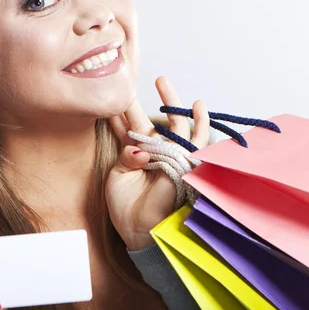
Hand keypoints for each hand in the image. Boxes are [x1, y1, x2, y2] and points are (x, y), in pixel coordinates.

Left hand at [106, 76, 209, 250]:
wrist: (140, 229)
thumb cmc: (127, 207)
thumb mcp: (118, 176)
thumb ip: (127, 155)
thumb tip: (138, 146)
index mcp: (134, 156)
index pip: (125, 128)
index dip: (118, 114)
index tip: (109, 98)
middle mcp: (153, 152)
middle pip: (145, 120)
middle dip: (136, 102)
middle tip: (129, 83)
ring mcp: (169, 156)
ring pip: (172, 123)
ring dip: (169, 101)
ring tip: (162, 81)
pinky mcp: (184, 162)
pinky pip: (196, 140)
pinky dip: (199, 122)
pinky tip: (199, 105)